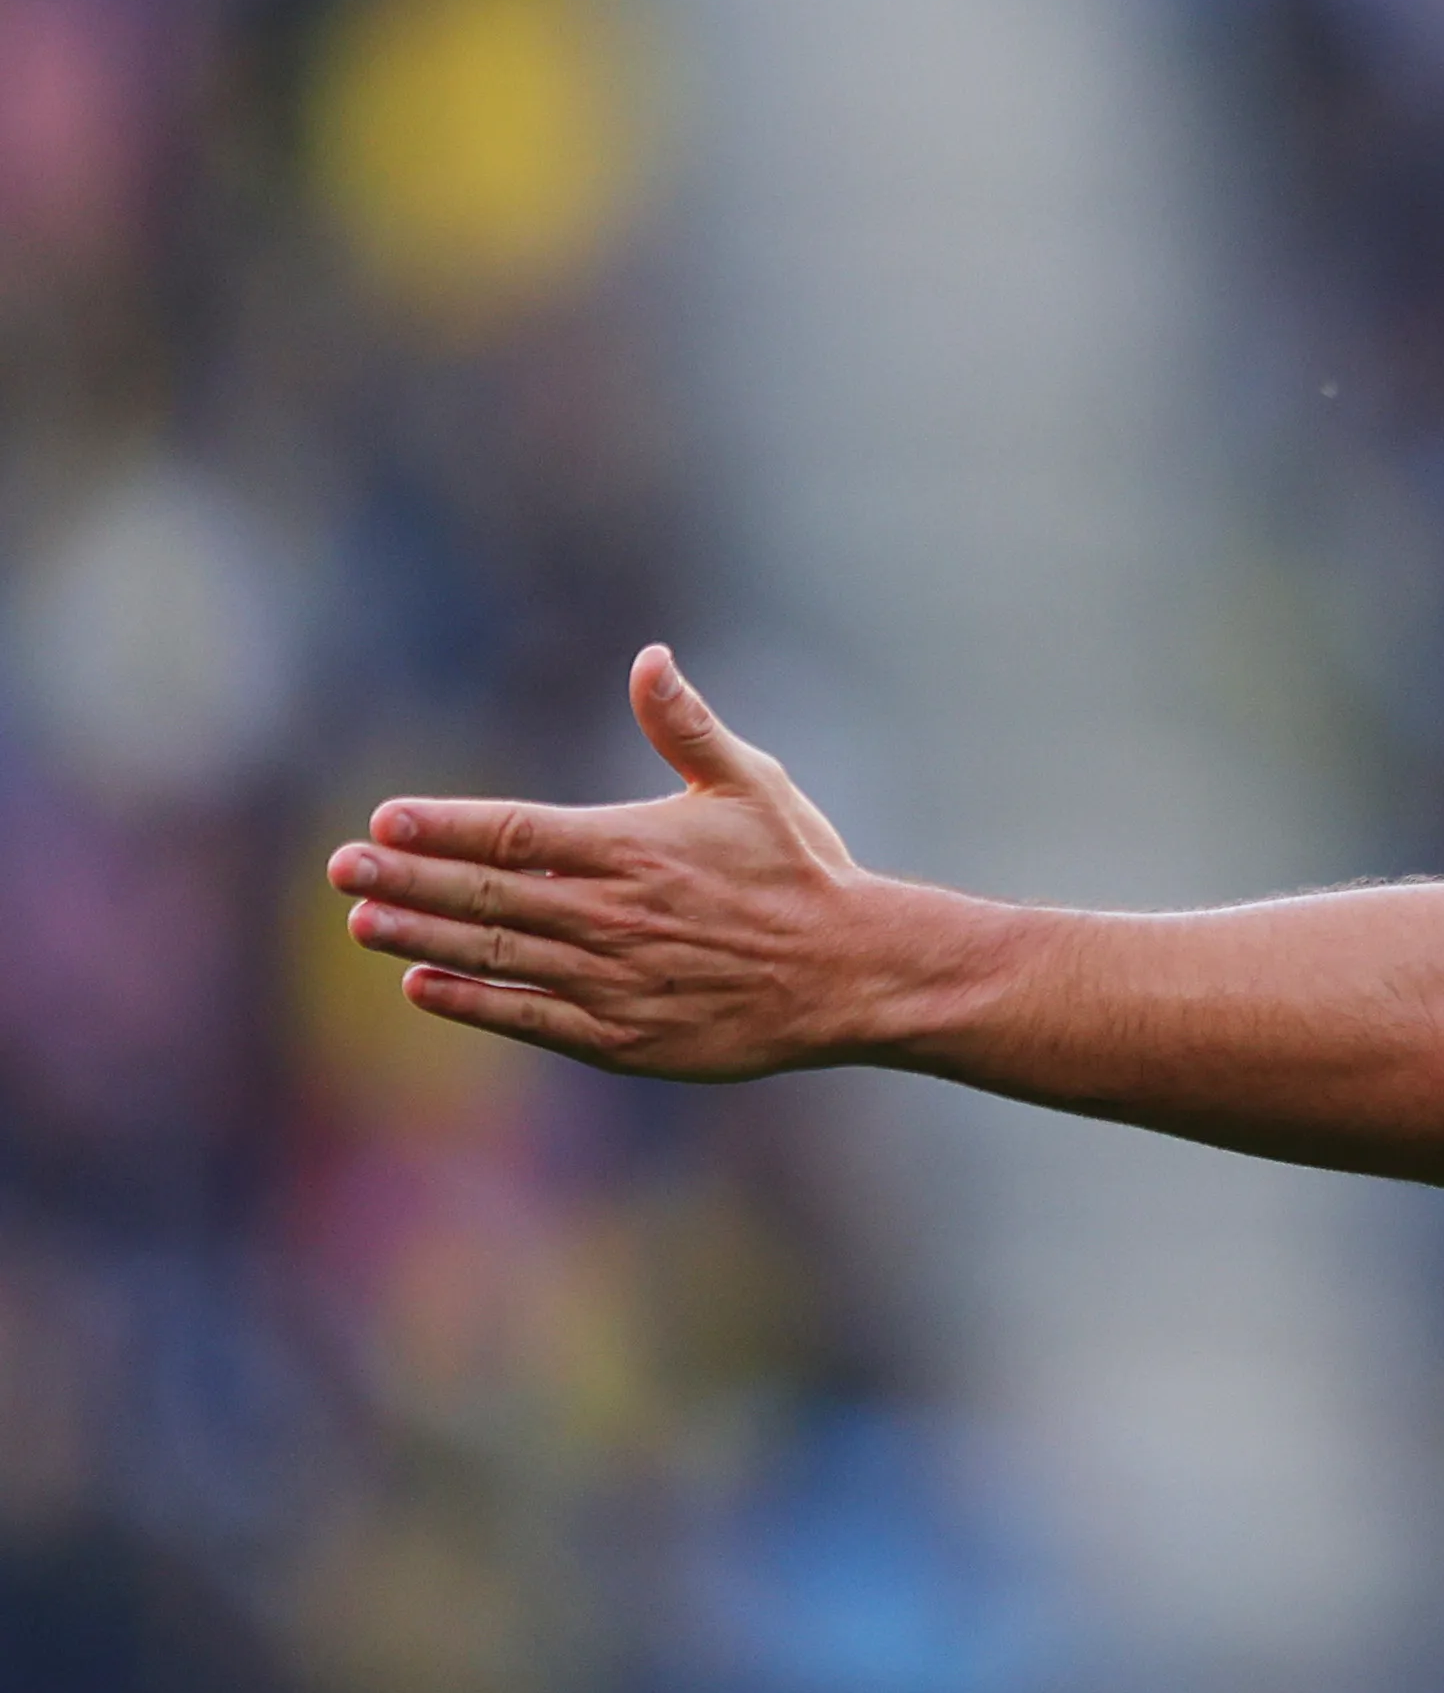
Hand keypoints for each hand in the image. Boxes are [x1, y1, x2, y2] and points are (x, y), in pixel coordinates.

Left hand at [329, 646, 947, 1078]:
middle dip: (406, 877)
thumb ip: (687, 726)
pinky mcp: (623, 1036)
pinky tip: (423, 984)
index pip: (514, 832)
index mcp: (634, 847)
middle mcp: (612, 914)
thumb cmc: (802, 871)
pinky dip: (471, 1001)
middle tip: (341, 866)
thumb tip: (650, 656)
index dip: (444, 825)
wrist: (851, 973)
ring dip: (421, 935)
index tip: (384, 817)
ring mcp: (613, 979)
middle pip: (485, 893)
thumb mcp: (752, 783)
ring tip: (360, 919)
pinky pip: (528, 1017)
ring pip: (494, 954)